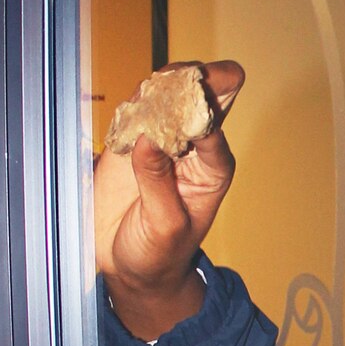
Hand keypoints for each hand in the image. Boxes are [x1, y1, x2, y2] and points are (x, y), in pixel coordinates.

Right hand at [94, 60, 243, 339]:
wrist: (131, 268)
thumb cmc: (160, 254)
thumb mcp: (164, 226)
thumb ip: (157, 183)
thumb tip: (148, 138)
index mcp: (213, 168)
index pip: (214, 131)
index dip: (204, 114)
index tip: (190, 104)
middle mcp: (192, 148)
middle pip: (199, 100)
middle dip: (191, 82)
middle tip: (178, 77)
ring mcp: (161, 139)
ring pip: (165, 97)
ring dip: (160, 86)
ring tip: (152, 87)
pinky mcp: (130, 140)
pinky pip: (133, 111)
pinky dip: (132, 102)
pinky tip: (130, 102)